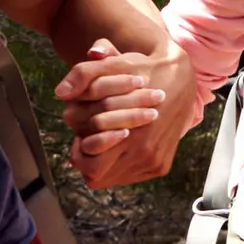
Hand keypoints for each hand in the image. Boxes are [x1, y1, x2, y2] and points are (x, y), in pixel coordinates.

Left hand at [54, 37, 195, 188]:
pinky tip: (122, 144)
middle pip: (96, 175)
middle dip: (88, 158)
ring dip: (105, 162)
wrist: (181, 77)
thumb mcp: (113, 65)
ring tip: (105, 140)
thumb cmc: (142, 70)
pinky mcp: (162, 165)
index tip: (82, 132)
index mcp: (129, 131)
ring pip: (113, 178)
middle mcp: (143, 152)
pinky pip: (131, 176)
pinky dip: (123, 164)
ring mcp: (154, 161)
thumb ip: (84, 74)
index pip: (86, 162)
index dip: (79, 148)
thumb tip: (61, 93)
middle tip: (89, 139)